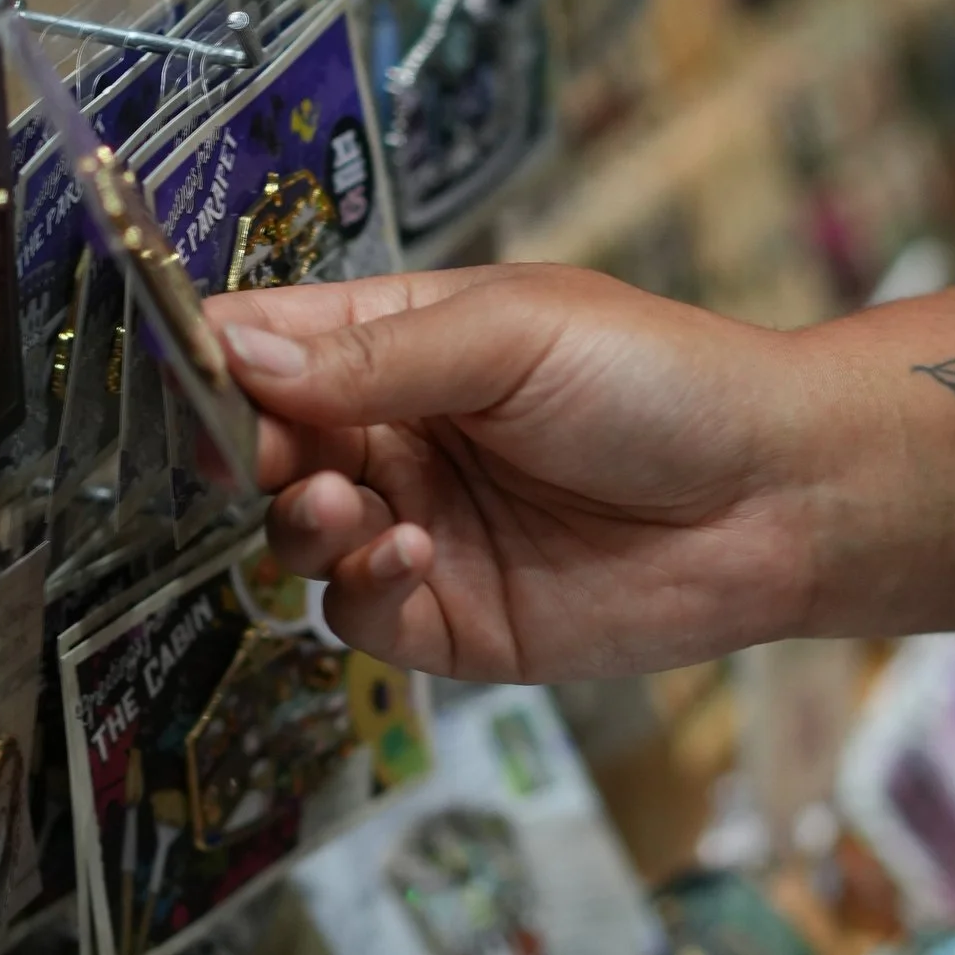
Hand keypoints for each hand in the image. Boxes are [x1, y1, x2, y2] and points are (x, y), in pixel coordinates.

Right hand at [213, 265, 828, 677]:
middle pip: (260, 448)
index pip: (266, 346)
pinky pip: (358, 616)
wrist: (778, 496)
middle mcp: (393, 438)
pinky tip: (411, 555)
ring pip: (294, 539)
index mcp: (397, 344)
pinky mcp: (449, 620)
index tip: (176, 375)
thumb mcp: (510, 333)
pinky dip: (362, 589)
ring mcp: (416, 531)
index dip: (210, 360)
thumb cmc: (663, 381)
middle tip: (268, 456)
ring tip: (347, 507)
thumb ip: (372, 353)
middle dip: (246, 454)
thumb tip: (233, 352)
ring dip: (299, 523)